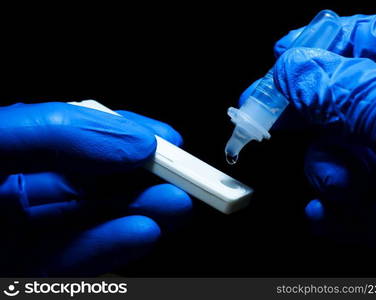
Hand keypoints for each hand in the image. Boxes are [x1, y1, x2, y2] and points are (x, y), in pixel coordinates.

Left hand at [0, 102, 191, 275]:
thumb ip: (56, 132)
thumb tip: (130, 140)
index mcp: (13, 146)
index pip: (77, 131)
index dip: (124, 132)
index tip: (162, 138)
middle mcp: (20, 188)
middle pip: (94, 179)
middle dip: (144, 179)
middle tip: (183, 180)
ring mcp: (23, 232)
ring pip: (92, 220)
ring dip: (140, 214)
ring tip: (174, 207)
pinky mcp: (27, 269)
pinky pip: (72, 261)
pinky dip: (111, 247)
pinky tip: (142, 232)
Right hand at [242, 8, 375, 270]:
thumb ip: (340, 86)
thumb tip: (291, 70)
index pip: (369, 38)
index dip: (318, 47)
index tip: (278, 61)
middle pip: (347, 100)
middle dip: (308, 114)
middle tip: (268, 118)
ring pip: (344, 154)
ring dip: (329, 170)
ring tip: (343, 187)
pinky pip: (353, 204)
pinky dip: (332, 211)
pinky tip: (325, 215)